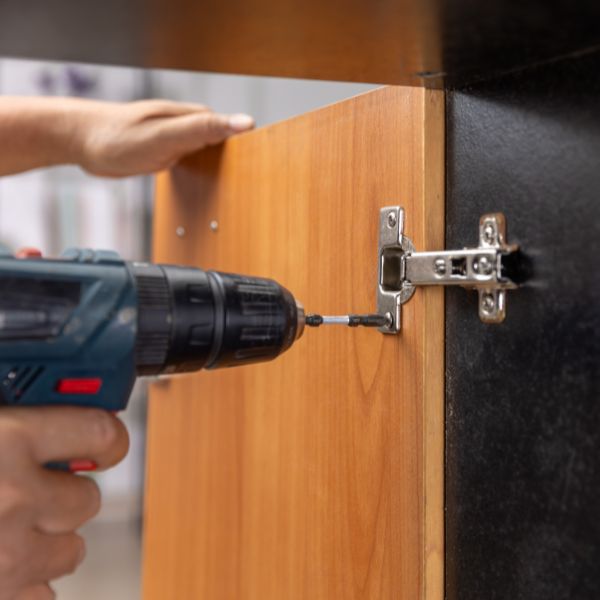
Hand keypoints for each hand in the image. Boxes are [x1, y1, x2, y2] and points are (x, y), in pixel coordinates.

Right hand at [0, 407, 127, 599]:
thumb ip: (15, 416)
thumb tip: (52, 404)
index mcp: (7, 438)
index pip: (101, 433)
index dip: (105, 439)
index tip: (102, 443)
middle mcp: (14, 496)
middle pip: (88, 499)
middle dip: (65, 495)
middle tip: (29, 490)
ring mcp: (5, 557)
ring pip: (70, 552)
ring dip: (46, 543)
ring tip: (3, 530)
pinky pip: (40, 598)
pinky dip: (23, 585)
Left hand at [73, 99, 254, 176]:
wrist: (80, 141)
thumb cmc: (116, 137)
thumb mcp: (164, 136)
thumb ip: (202, 129)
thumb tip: (244, 122)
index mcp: (194, 118)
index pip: (233, 132)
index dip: (251, 151)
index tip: (265, 171)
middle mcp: (189, 127)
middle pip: (225, 147)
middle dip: (239, 167)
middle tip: (250, 192)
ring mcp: (179, 141)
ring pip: (211, 158)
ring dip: (221, 175)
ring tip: (234, 195)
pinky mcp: (168, 154)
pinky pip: (193, 166)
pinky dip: (201, 178)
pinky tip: (204, 191)